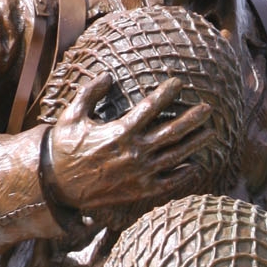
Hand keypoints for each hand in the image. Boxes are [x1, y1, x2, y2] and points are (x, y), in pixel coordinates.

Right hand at [46, 72, 216, 213]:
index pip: (150, 107)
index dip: (167, 93)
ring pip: (175, 155)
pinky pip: (167, 182)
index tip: (179, 83)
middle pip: (172, 132)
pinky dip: (183, 174)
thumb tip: (108, 76)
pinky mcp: (139, 191)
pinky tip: (195, 166)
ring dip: (195, 143)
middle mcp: (134, 152)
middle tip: (209, 109)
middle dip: (193, 118)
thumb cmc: (64, 147)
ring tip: (210, 132)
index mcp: (120, 131)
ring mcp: (139, 173)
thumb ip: (90, 93)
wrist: (56, 185)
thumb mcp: (72, 115)